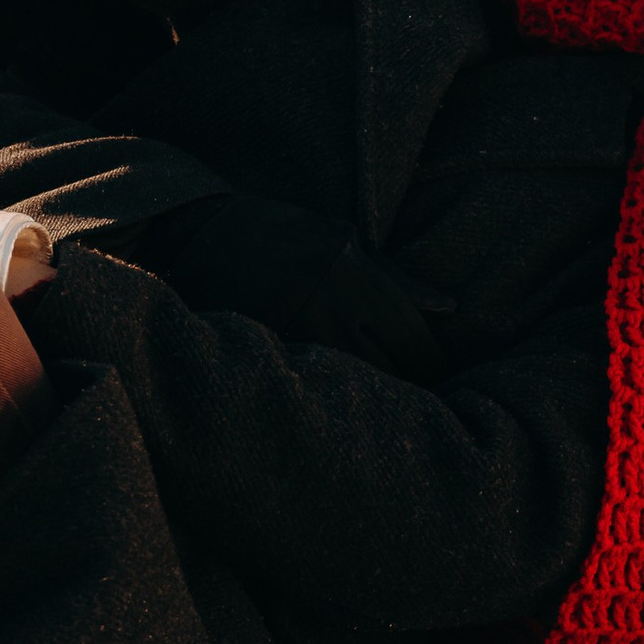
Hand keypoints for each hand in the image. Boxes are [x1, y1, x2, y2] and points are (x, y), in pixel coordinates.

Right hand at [125, 190, 455, 381]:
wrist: (194, 235)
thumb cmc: (280, 234)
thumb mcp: (341, 238)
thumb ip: (395, 277)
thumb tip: (450, 308)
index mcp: (354, 271)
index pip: (413, 338)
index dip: (431, 365)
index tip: (439, 379)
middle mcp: (326, 303)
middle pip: (388, 370)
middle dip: (405, 389)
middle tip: (414, 403)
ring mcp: (290, 332)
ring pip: (348, 388)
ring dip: (365, 401)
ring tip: (372, 409)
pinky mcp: (260, 351)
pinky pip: (306, 389)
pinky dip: (322, 398)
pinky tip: (328, 404)